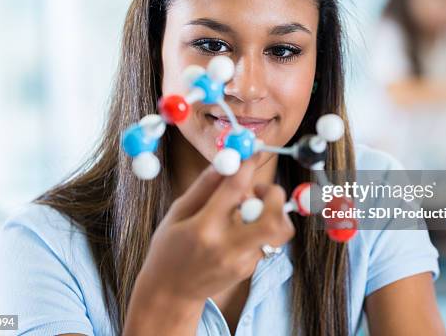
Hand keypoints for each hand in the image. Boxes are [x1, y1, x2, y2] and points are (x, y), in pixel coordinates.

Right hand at [124, 157, 294, 334]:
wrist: (171, 294)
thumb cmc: (170, 248)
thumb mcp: (178, 213)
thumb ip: (204, 186)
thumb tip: (226, 159)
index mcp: (204, 228)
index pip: (235, 189)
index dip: (247, 165)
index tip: (252, 151)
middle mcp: (227, 247)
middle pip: (273, 219)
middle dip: (275, 195)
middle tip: (260, 189)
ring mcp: (242, 262)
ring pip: (276, 231)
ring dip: (269, 212)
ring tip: (247, 210)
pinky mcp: (249, 269)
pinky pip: (264, 241)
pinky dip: (256, 228)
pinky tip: (235, 231)